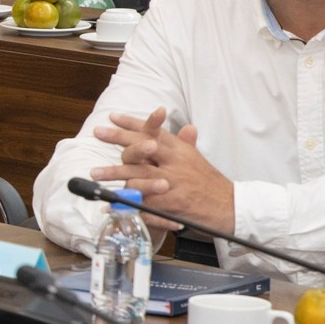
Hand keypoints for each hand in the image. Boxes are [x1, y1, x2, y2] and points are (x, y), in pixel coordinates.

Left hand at [89, 107, 235, 233]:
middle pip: (142, 146)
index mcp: (179, 150)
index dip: (132, 123)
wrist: (230, 206)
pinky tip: (111, 202)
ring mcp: (172, 182)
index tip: (113, 117)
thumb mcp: (196, 159)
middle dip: (118, 139)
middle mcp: (174, 162)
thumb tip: (186, 128)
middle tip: (98, 133)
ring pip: (138, 174)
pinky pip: (143, 201)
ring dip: (114, 173)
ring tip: (95, 173)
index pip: (154, 131)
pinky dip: (127, 202)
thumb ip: (185, 144)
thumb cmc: (209, 182)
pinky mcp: (171, 203)